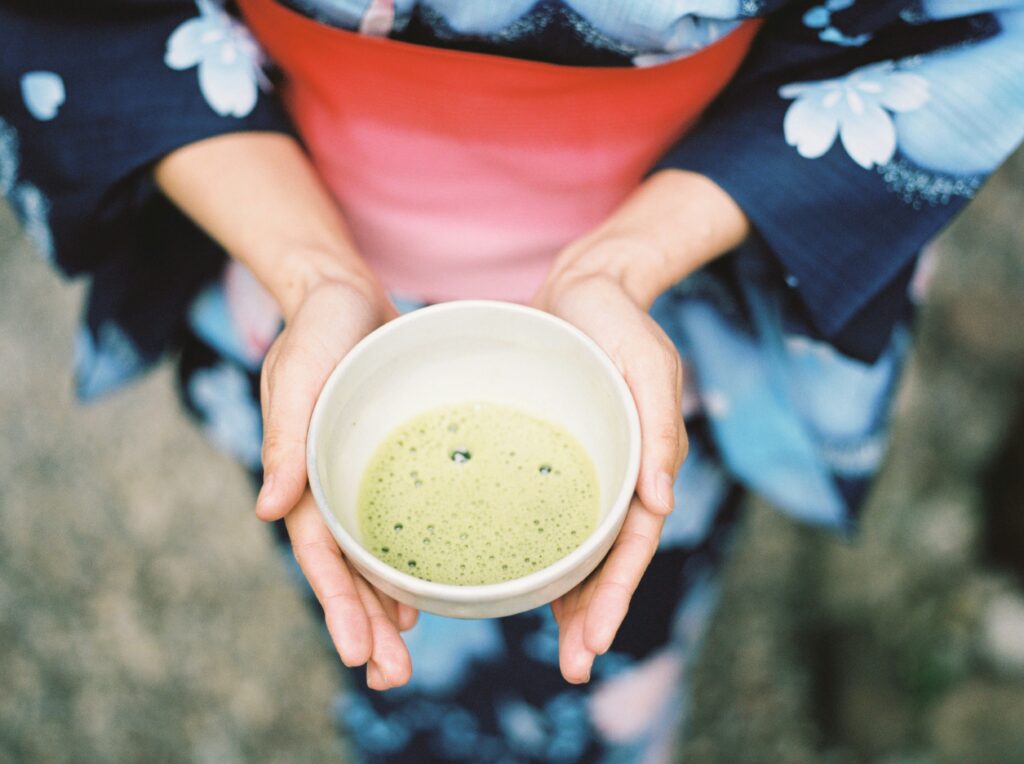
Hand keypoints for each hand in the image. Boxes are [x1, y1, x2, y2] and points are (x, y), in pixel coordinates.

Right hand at [255, 276, 419, 689]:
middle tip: (391, 678)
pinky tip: (424, 595)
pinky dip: (408, 561)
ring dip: (386, 606)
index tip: (359, 653)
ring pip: (374, 555)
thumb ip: (286, 437)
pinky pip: (401, 521)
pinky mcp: (393, 461)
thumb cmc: (317, 329)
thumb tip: (265, 511)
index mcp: (302, 474)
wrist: (344, 294)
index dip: (338, 603)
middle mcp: (330, 485)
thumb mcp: (297, 374)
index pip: (320, 553)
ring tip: (406, 658)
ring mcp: (361, 477)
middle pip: (348, 569)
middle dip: (365, 625)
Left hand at [532, 170, 747, 681]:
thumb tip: (663, 504)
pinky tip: (522, 583)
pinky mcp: (548, 457)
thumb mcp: (649, 363)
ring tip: (557, 649)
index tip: (593, 640)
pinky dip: (540, 552)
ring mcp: (581, 469)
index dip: (615, 593)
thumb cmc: (619, 322)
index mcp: (643, 462)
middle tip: (573, 667)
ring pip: (577, 546)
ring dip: (569, 599)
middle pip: (605, 558)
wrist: (584, 286)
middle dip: (592, 616)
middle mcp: (614, 475)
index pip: (632, 542)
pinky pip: (544, 513)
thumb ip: (660, 427)